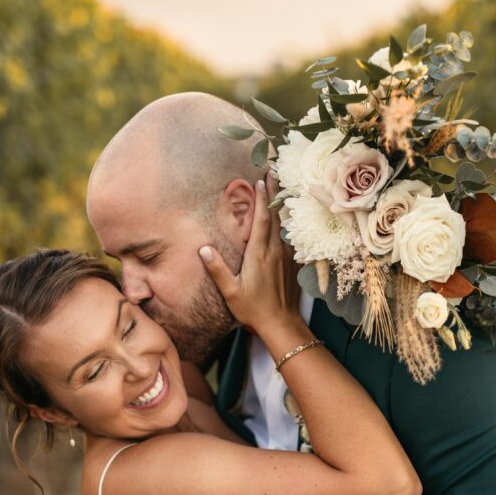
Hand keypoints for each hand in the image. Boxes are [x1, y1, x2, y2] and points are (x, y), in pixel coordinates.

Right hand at [199, 173, 299, 333]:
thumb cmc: (253, 309)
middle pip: (275, 215)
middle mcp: (275, 251)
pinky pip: (288, 236)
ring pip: (284, 224)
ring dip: (280, 203)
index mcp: (259, 254)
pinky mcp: (292, 263)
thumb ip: (218, 270)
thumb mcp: (231, 292)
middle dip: (273, 192)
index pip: (261, 220)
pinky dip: (286, 221)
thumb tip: (203, 249)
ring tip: (279, 185)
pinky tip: (285, 216)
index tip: (259, 179)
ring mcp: (286, 256)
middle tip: (273, 170)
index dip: (260, 198)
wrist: (281, 323)